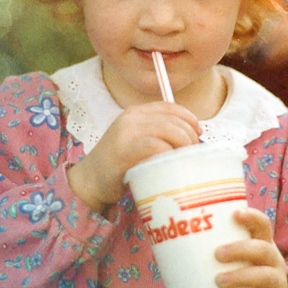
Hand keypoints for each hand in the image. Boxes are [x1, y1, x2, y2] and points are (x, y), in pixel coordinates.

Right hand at [67, 102, 200, 213]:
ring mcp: (126, 134)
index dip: (189, 118)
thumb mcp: (138, 141)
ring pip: (168, 131)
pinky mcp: (123, 152)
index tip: (197, 133)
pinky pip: (155, 147)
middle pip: (173, 120)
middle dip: (189, 137)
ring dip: (183, 146)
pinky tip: (169, 165)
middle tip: (191, 154)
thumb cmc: (120, 164)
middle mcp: (131, 118)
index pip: (170, 107)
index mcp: (136, 112)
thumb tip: (192, 137)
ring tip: (183, 160)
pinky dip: (168, 155)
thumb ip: (157, 134)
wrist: (90, 180)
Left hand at [214, 207, 287, 287]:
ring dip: (241, 277)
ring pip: (264, 276)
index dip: (252, 217)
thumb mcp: (235, 260)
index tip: (235, 214)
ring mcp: (277, 282)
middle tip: (217, 254)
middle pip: (262, 249)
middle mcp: (273, 260)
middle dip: (239, 250)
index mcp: (262, 243)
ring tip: (219, 281)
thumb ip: (211, 251)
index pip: (262, 224)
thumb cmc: (242, 274)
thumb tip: (163, 246)